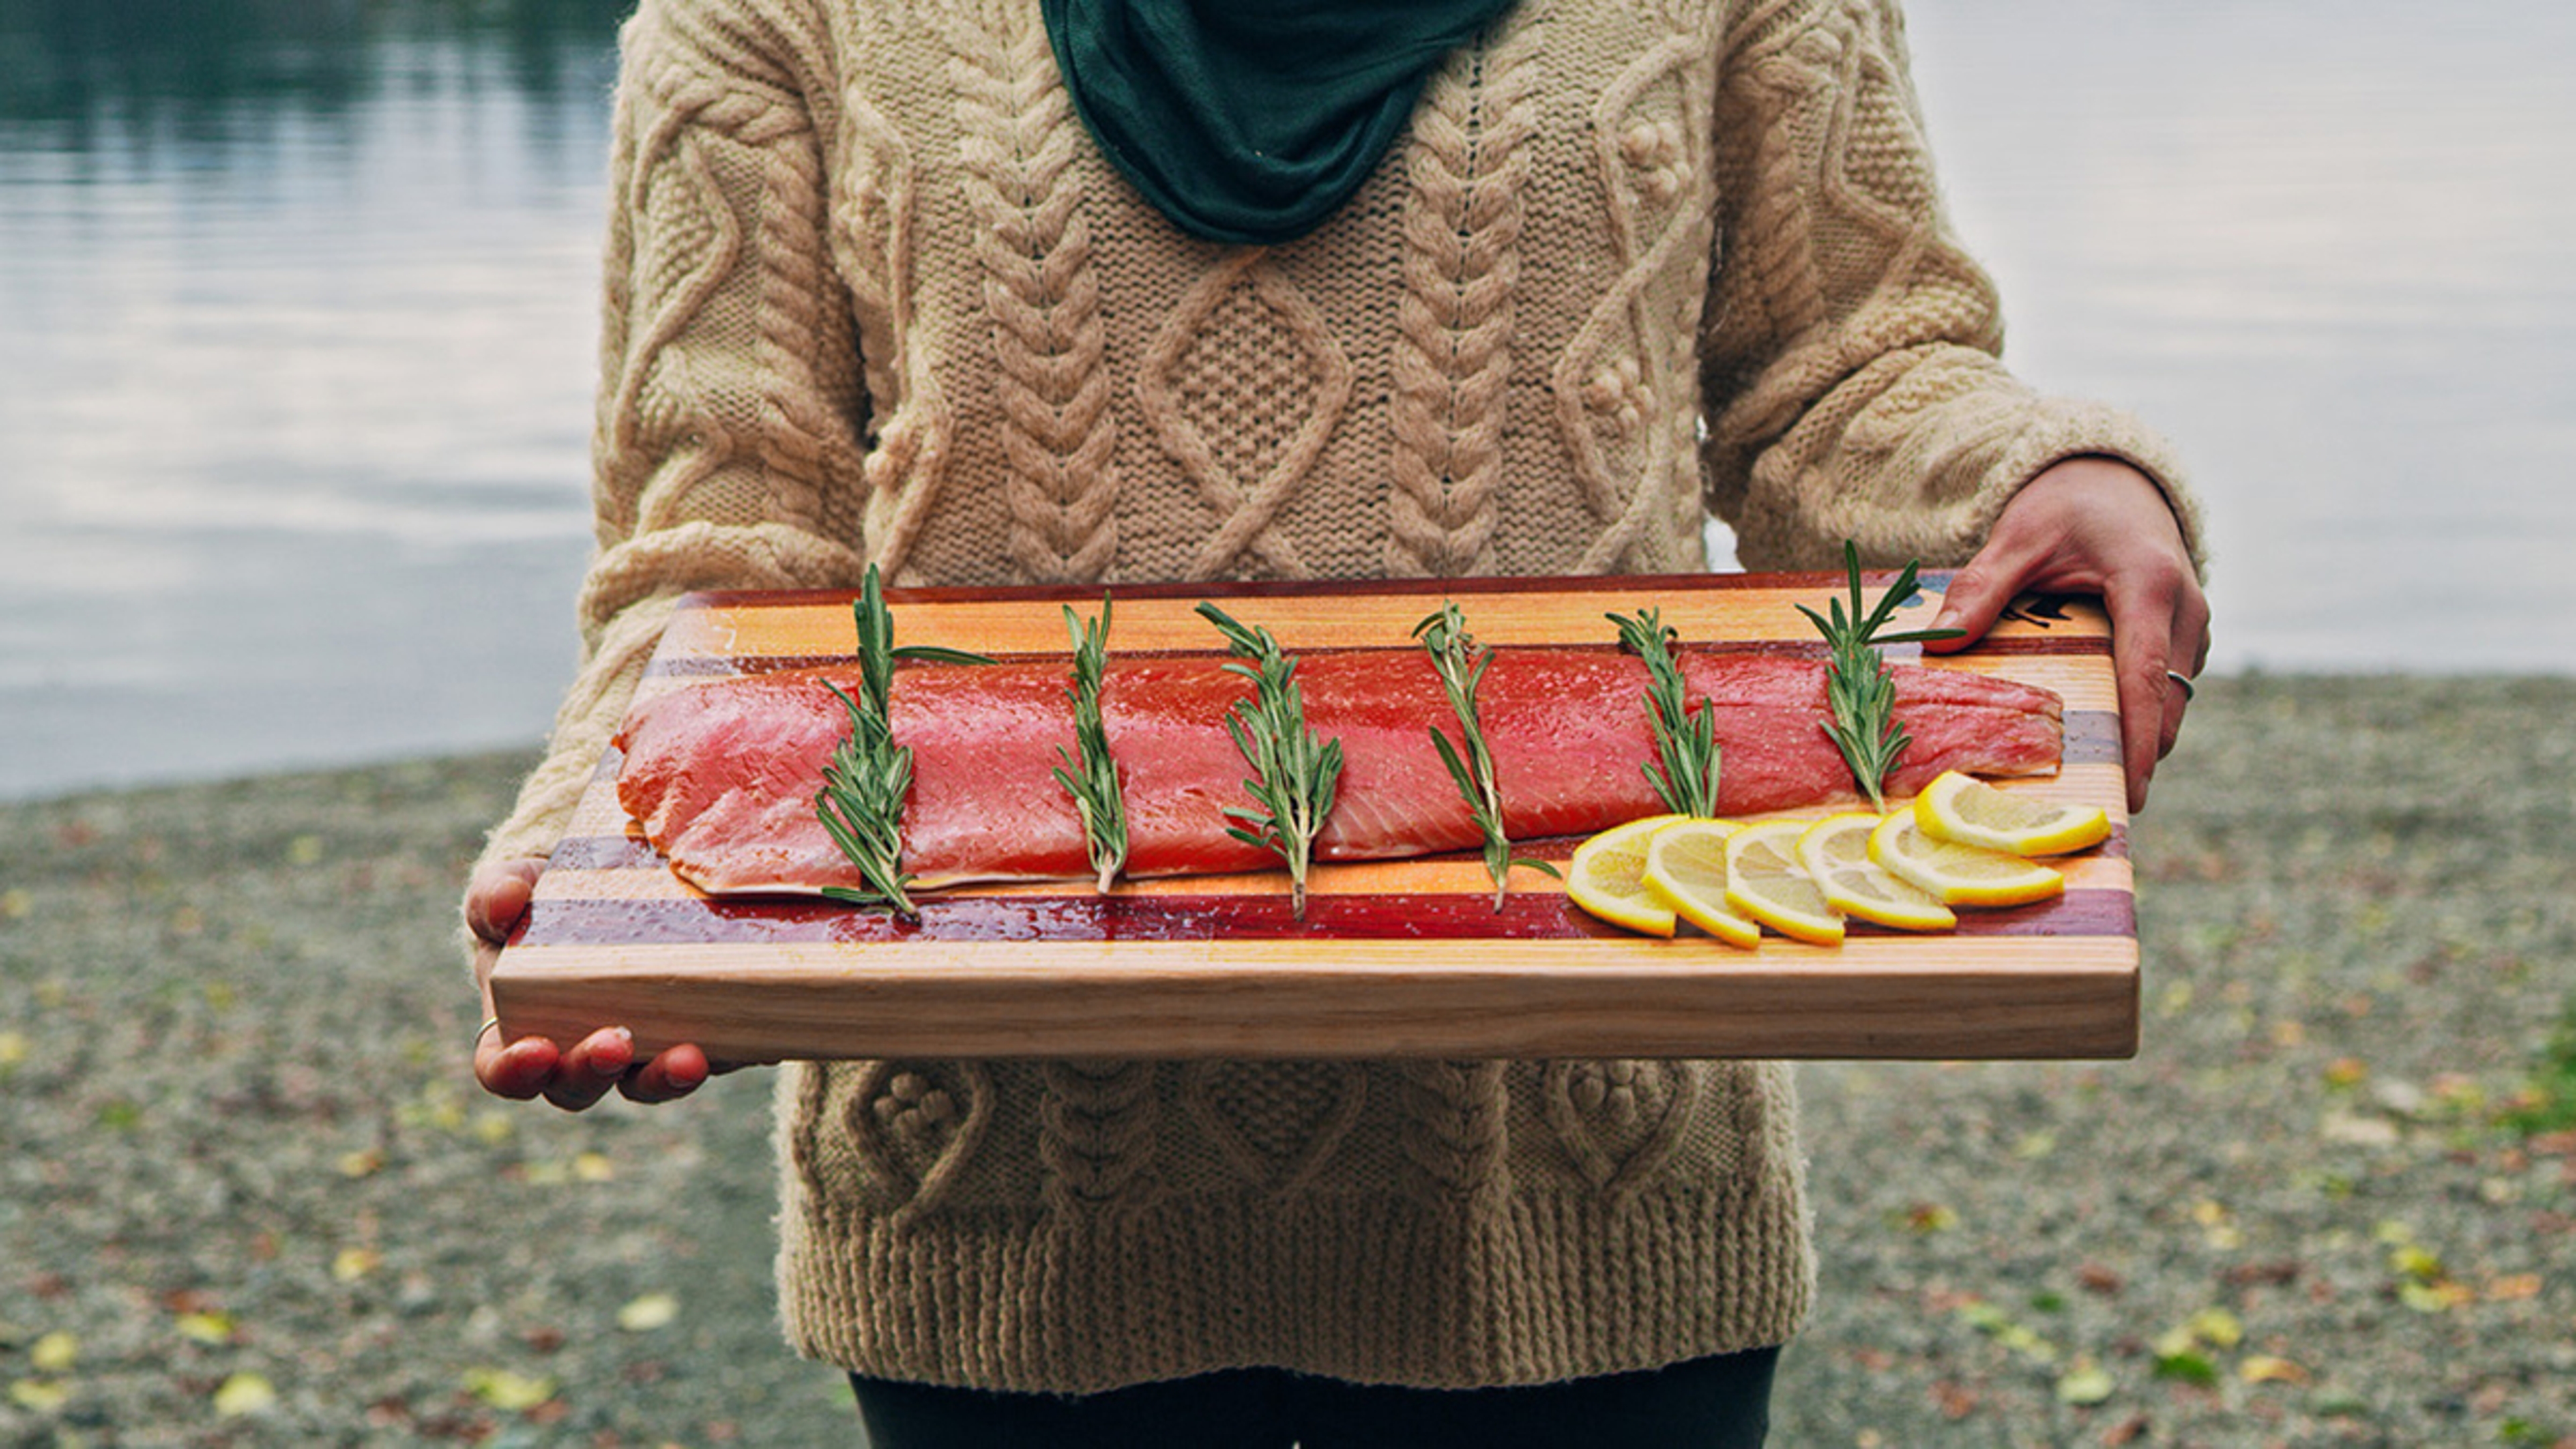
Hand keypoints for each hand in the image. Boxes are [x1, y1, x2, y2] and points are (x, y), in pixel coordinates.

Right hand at [466, 856, 716, 1109]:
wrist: (620, 877)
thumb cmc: (548, 895)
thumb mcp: (515, 887)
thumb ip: (496, 894)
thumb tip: (506, 902)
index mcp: (521, 1027)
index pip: (502, 1070)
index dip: (515, 1072)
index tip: (536, 1051)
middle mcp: (581, 1051)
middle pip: (579, 1087)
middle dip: (595, 1071)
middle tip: (616, 1042)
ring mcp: (644, 1050)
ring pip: (650, 1085)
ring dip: (666, 1078)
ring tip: (688, 1057)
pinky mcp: (702, 1036)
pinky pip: (717, 1056)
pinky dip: (730, 1049)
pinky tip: (753, 1033)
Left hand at [1925, 456, 2209, 811]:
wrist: (2113, 480)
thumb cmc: (2067, 505)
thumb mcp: (2019, 536)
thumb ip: (1982, 587)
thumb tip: (1940, 642)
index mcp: (2149, 583)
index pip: (2145, 676)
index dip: (2138, 740)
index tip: (2128, 792)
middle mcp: (2186, 609)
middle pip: (2166, 704)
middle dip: (2138, 757)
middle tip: (2094, 808)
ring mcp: (2192, 626)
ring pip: (2170, 702)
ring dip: (2138, 741)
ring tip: (2089, 785)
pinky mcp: (2184, 638)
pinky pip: (2165, 690)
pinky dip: (2138, 717)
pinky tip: (2094, 740)